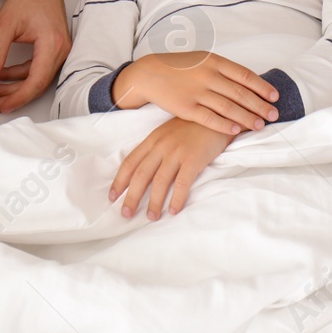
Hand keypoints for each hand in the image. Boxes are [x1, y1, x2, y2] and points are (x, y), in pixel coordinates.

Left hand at [0, 0, 71, 113]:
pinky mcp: (54, 51)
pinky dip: (19, 74)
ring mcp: (60, 51)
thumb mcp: (4, 24)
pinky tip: (1, 73)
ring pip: (37, 78)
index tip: (1, 105)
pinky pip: (38, 70)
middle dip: (12, 94)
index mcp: (52, 44)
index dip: (18, 97)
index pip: (37, 81)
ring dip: (14, 85)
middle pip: (37, 84)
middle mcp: (61, 50)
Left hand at [111, 117, 232, 218]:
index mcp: (153, 139)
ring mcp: (178, 152)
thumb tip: (143, 171)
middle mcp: (162, 146)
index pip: (130, 162)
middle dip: (132, 197)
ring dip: (154, 202)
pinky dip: (177, 198)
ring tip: (152, 217)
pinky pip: (182, 183)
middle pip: (141, 175)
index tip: (112, 197)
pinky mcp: (194, 159)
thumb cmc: (194, 125)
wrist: (219, 116)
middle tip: (126, 214)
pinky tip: (173, 210)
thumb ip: (156, 147)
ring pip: (160, 182)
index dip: (120, 181)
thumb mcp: (169, 132)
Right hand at [118, 52, 279, 135]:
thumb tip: (249, 81)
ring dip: (246, 117)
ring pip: (228, 107)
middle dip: (259, 105)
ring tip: (260, 125)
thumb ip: (223, 69)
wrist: (150, 73)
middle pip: (240, 93)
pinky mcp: (186, 108)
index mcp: (214, 61)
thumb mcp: (203, 60)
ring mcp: (197, 92)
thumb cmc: (181, 67)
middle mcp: (208, 76)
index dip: (262, 86)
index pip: (244, 75)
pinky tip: (236, 130)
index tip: (274, 96)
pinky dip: (224, 125)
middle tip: (274, 114)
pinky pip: (209, 118)